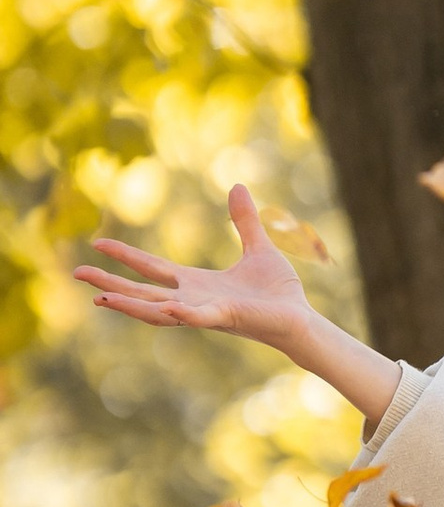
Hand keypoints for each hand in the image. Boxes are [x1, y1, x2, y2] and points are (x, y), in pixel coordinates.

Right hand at [76, 183, 317, 349]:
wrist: (302, 319)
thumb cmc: (280, 292)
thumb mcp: (259, 248)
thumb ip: (244, 221)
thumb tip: (237, 187)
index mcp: (197, 284)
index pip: (152, 269)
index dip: (125, 257)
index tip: (97, 243)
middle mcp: (194, 300)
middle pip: (143, 292)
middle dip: (110, 285)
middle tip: (77, 274)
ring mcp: (207, 312)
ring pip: (159, 311)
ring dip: (131, 305)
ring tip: (100, 299)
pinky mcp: (227, 318)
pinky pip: (198, 317)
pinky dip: (182, 313)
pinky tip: (167, 305)